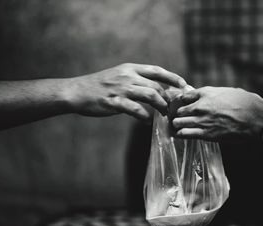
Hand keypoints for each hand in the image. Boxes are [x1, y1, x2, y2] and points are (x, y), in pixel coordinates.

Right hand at [67, 63, 186, 120]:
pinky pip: (134, 109)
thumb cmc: (101, 86)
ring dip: (160, 106)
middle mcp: (127, 76)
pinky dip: (144, 115)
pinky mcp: (113, 101)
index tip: (185, 85)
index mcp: (130, 68)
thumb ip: (137, 80)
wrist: (77, 91)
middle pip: (156, 86)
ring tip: (164, 114)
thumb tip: (158, 89)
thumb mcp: (120, 76)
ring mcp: (120, 88)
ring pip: (149, 95)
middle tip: (172, 108)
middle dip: (168, 98)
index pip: (157, 70)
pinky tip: (147, 120)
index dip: (173, 77)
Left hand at [172, 87, 262, 141]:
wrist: (255, 118)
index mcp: (206, 93)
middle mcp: (200, 106)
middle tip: (178, 117)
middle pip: (178, 110)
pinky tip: (181, 134)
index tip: (180, 105)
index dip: (180, 101)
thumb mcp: (227, 91)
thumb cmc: (245, 103)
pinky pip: (185, 134)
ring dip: (178, 125)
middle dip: (177, 114)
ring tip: (179, 127)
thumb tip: (204, 96)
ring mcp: (202, 120)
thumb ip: (212, 94)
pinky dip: (181, 134)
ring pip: (178, 122)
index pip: (183, 96)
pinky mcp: (206, 134)